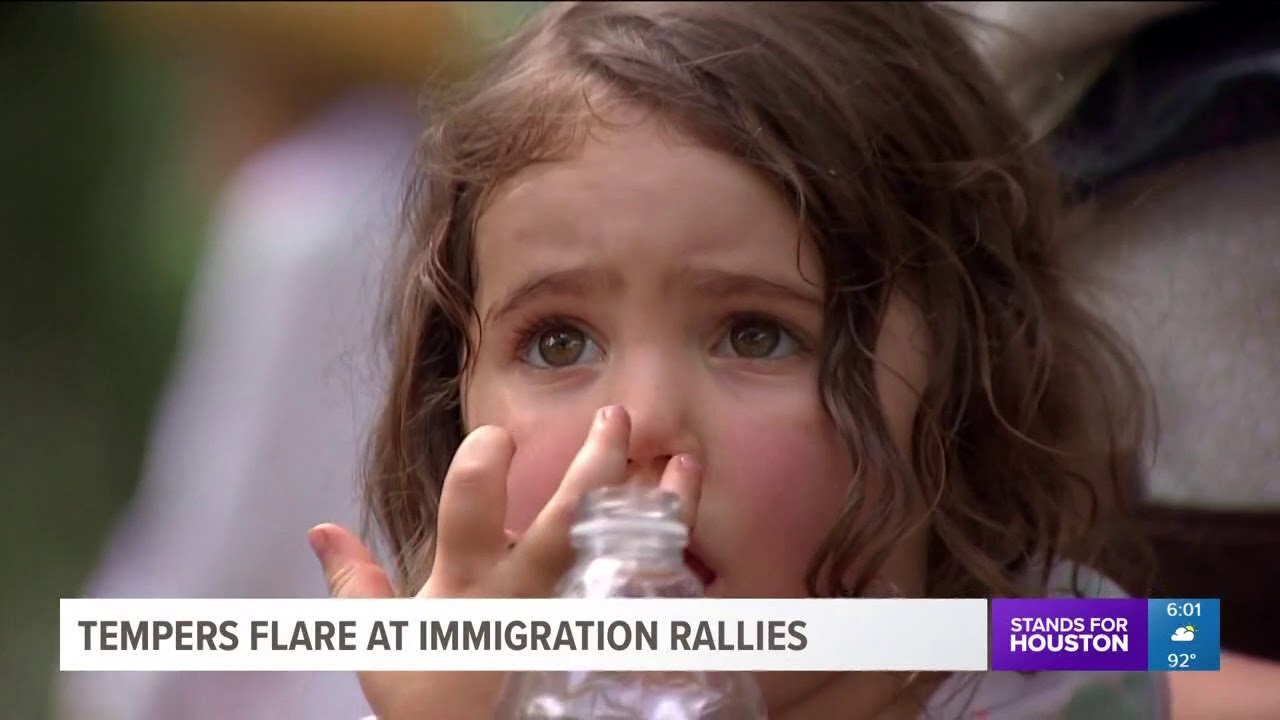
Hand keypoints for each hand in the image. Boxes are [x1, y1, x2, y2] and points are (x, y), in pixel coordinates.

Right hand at [308, 405, 702, 719]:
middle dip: (597, 460)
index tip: (499, 436)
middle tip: (616, 416)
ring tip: (681, 460)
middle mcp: (530, 593)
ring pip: (628, 546)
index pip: (470, 501)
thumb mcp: (387, 656)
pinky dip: (678, 554)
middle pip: (570, 515)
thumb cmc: (440, 713)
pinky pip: (657, 592)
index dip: (483, 455)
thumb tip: (322, 531)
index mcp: (470, 586)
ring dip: (659, 500)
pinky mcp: (611, 644)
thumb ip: (359, 592)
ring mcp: (579, 618)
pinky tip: (692, 527)